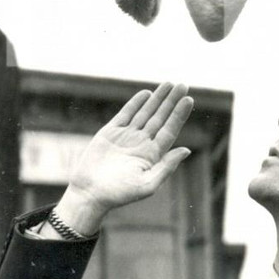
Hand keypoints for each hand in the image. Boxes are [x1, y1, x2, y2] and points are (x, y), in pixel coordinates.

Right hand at [55, 83, 193, 235]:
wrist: (90, 192)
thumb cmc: (119, 194)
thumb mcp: (147, 184)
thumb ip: (166, 167)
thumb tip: (186, 150)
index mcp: (153, 155)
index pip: (170, 130)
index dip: (179, 115)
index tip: (189, 100)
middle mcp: (142, 143)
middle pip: (160, 118)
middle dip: (171, 102)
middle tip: (183, 85)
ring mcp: (126, 136)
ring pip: (145, 113)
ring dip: (157, 99)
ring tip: (168, 84)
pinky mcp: (110, 132)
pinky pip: (126, 114)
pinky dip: (135, 103)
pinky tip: (146, 94)